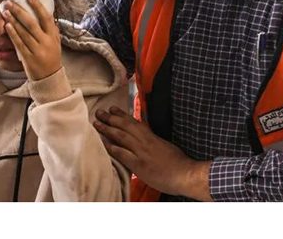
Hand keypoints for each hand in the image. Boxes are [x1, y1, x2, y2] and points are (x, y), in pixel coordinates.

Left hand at [2, 0, 61, 80]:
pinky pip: (19, 43)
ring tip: (6, 11)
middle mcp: (46, 42)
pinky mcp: (28, 58)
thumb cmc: (51, 56)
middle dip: (20, 11)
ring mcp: (37, 50)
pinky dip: (13, 34)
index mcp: (53, 36)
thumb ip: (51, 28)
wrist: (49, 77)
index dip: (38, 6)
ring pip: (24, 32)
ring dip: (14, 20)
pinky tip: (7, 25)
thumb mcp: (55, 41)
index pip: (46, 18)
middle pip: (31, 23)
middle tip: (10, 2)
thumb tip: (45, 11)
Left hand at [94, 106, 212, 200]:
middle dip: (111, 118)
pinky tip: (103, 143)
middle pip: (125, 126)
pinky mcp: (140, 165)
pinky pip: (123, 154)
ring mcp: (142, 152)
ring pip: (121, 137)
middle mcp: (145, 142)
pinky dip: (112, 148)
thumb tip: (147, 138)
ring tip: (97, 123)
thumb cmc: (179, 162)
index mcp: (152, 137)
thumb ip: (154, 141)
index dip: (122, 115)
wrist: (186, 174)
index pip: (134, 122)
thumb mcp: (166, 146)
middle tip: (99, 112)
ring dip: (108, 129)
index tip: (112, 108)